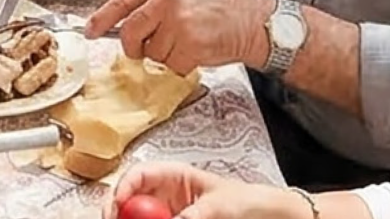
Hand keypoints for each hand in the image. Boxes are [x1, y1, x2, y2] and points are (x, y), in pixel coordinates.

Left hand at [85, 0, 272, 75]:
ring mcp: (179, 22)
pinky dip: (182, 65)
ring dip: (166, 55)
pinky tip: (196, 51)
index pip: (122, 0)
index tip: (89, 30)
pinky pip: (172, 65)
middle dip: (134, 46)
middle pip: (131, 31)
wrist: (253, 21)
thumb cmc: (220, 8)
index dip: (102, 18)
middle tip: (145, 49)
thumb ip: (153, 2)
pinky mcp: (191, 44)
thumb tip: (123, 23)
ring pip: (152, 52)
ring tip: (186, 42)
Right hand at [112, 164, 304, 218]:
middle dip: (120, 213)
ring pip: (142, 216)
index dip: (121, 190)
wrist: (274, 217)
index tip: (116, 209)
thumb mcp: (219, 207)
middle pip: (131, 201)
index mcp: (174, 175)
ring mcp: (171, 214)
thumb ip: (192, 217)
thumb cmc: (250, 202)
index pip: (138, 176)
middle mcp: (167, 194)